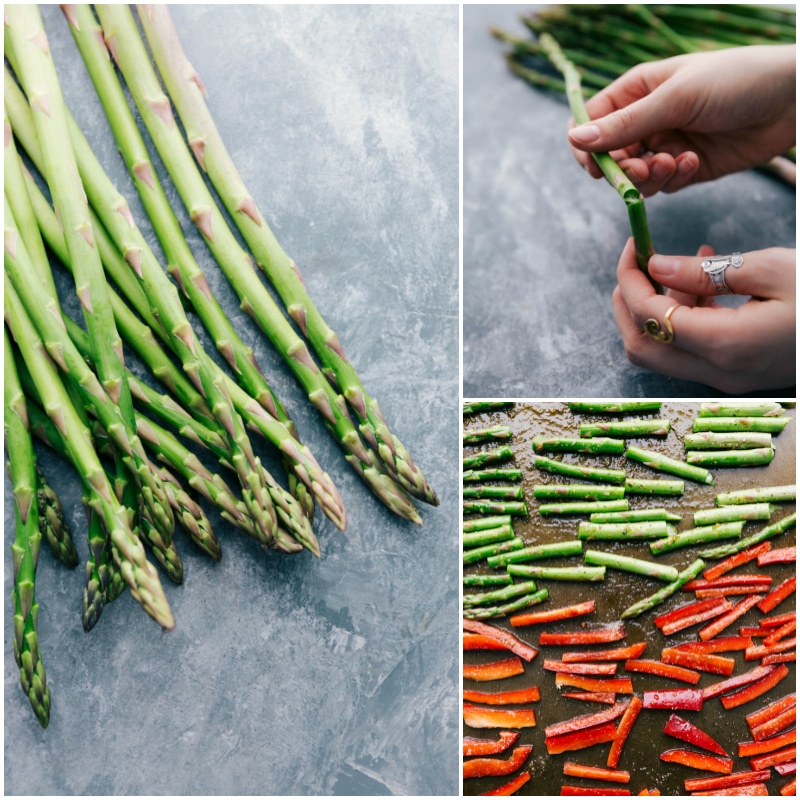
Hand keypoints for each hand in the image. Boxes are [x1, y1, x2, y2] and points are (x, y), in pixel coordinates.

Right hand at [568, 46, 795, 195]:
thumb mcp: (675, 98)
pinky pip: (662, 184)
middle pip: (610, 155)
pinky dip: (672, 179)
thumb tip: (575, 138)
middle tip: (643, 168)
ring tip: (673, 164)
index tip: (596, 165)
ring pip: (634, 175)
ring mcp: (665, 144)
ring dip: (648, 176)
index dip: (587, 146)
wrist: (792, 100)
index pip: (592, 122)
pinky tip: (693, 162)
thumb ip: (624, 124)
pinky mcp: (685, 167)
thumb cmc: (737, 81)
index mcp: (638, 91)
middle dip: (622, 167)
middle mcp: (647, 119)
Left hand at [612, 239, 795, 392]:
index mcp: (725, 345)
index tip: (633, 248)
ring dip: (655, 309)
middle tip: (635, 264)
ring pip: (660, 352)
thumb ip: (705, 272)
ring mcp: (724, 379)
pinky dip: (682, 318)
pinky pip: (689, 350)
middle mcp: (717, 371)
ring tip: (681, 266)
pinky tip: (705, 283)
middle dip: (626, 303)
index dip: (630, 281)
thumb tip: (655, 266)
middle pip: (641, 346)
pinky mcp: (733, 374)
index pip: (649, 317)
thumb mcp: (770, 269)